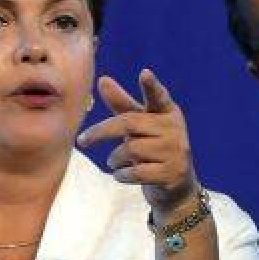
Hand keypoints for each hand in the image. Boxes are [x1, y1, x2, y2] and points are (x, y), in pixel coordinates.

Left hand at [77, 68, 199, 219]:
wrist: (177, 186)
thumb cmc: (153, 148)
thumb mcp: (139, 125)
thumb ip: (122, 104)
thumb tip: (102, 79)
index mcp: (167, 112)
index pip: (158, 96)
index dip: (151, 86)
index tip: (144, 73)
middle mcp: (174, 129)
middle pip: (129, 123)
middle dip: (101, 132)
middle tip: (82, 140)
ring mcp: (175, 152)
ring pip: (131, 149)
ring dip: (115, 159)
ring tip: (115, 162)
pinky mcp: (171, 173)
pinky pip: (137, 172)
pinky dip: (122, 174)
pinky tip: (121, 175)